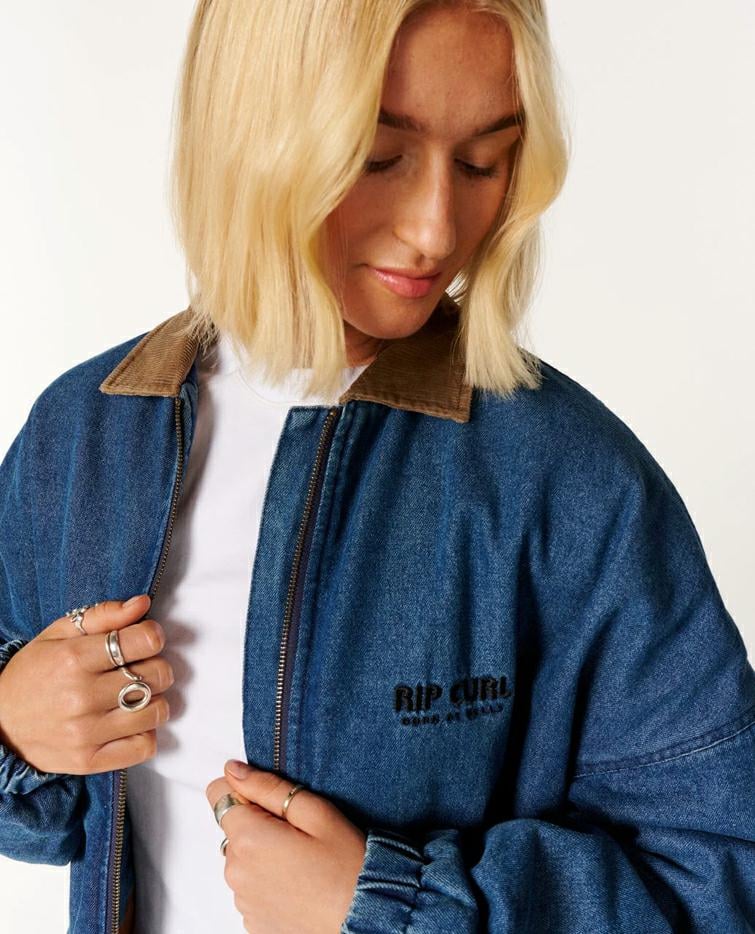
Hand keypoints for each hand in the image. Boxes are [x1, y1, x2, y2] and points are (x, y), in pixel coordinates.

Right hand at [0, 595, 173, 774]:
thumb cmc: (34, 672)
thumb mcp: (59, 633)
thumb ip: (104, 614)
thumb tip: (142, 604)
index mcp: (74, 658)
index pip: (145, 641)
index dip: (152, 635)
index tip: (144, 639)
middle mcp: (81, 697)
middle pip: (158, 675)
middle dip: (156, 666)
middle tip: (139, 667)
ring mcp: (86, 733)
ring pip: (157, 710)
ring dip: (154, 699)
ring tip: (134, 695)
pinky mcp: (89, 761)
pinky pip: (144, 747)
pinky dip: (146, 734)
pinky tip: (130, 723)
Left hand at [206, 760, 366, 932]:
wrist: (367, 915)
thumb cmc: (346, 864)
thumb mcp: (315, 812)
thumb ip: (267, 787)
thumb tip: (233, 771)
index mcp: (248, 838)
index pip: (218, 793)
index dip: (247, 791)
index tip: (276, 804)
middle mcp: (236, 872)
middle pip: (232, 828)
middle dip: (258, 824)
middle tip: (299, 835)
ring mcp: (242, 900)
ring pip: (242, 858)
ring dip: (263, 854)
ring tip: (302, 861)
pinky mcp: (252, 921)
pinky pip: (251, 887)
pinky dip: (268, 881)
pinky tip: (298, 883)